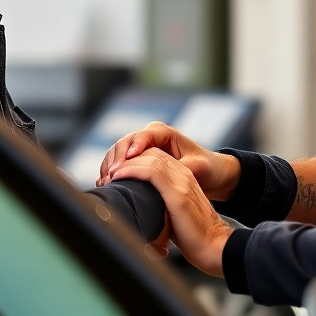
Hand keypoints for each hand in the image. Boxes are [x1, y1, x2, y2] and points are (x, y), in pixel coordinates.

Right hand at [98, 121, 240, 199]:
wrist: (211, 175)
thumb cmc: (207, 168)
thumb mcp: (197, 168)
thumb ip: (180, 167)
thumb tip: (161, 171)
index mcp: (164, 133)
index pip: (142, 136)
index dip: (131, 149)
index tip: (125, 163)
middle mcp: (150, 137)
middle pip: (125, 143)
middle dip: (115, 159)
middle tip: (110, 176)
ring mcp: (142, 148)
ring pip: (118, 152)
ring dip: (109, 166)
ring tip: (104, 182)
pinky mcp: (138, 161)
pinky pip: (120, 163)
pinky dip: (111, 171)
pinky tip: (105, 183)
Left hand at [110, 148, 233, 276]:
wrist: (216, 247)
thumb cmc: (194, 238)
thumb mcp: (173, 215)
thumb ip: (159, 206)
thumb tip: (136, 211)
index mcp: (184, 178)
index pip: (155, 156)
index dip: (133, 160)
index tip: (115, 174)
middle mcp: (184, 175)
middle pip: (151, 153)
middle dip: (126, 159)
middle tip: (107, 173)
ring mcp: (182, 183)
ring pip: (150, 158)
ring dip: (125, 163)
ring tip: (109, 174)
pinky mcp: (178, 195)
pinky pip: (152, 172)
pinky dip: (132, 171)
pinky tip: (118, 176)